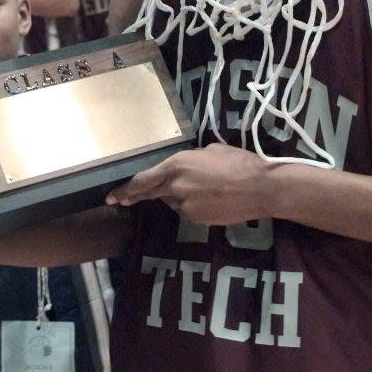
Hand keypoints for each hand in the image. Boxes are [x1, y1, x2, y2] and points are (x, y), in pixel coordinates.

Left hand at [105, 142, 275, 225]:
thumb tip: (187, 166)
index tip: (111, 197)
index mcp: (177, 165)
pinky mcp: (197, 220)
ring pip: (172, 202)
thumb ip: (191, 160)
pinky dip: (192, 205)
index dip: (124, 189)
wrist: (261, 188)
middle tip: (121, 201)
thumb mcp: (210, 151)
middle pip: (150, 193)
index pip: (143, 180)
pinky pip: (187, 210)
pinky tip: (211, 198)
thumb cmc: (239, 162)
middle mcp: (176, 187)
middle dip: (134, 197)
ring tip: (203, 188)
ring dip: (177, 196)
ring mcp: (186, 207)